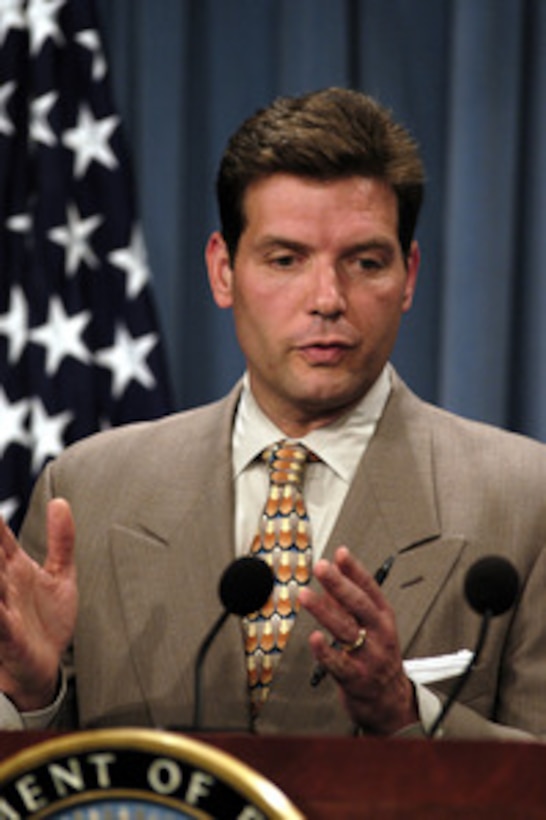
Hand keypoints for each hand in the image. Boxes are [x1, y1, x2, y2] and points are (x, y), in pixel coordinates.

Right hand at [0, 498, 77, 710]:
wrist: (47, 666)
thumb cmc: (47, 620)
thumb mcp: (60, 574)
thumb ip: (61, 539)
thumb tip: (60, 501)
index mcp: (14, 566)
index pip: (0, 534)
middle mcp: (4, 583)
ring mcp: (3, 607)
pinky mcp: (8, 632)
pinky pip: (0, 619)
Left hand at [299, 546, 417, 733]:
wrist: (391, 702)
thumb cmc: (378, 657)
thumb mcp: (371, 625)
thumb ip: (347, 601)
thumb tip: (331, 574)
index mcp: (384, 618)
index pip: (370, 589)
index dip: (355, 570)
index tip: (340, 553)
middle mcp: (379, 635)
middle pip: (359, 605)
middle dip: (339, 584)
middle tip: (321, 567)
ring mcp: (369, 657)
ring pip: (346, 630)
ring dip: (325, 611)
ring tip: (306, 596)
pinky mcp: (356, 679)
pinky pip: (338, 664)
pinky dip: (325, 651)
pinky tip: (314, 638)